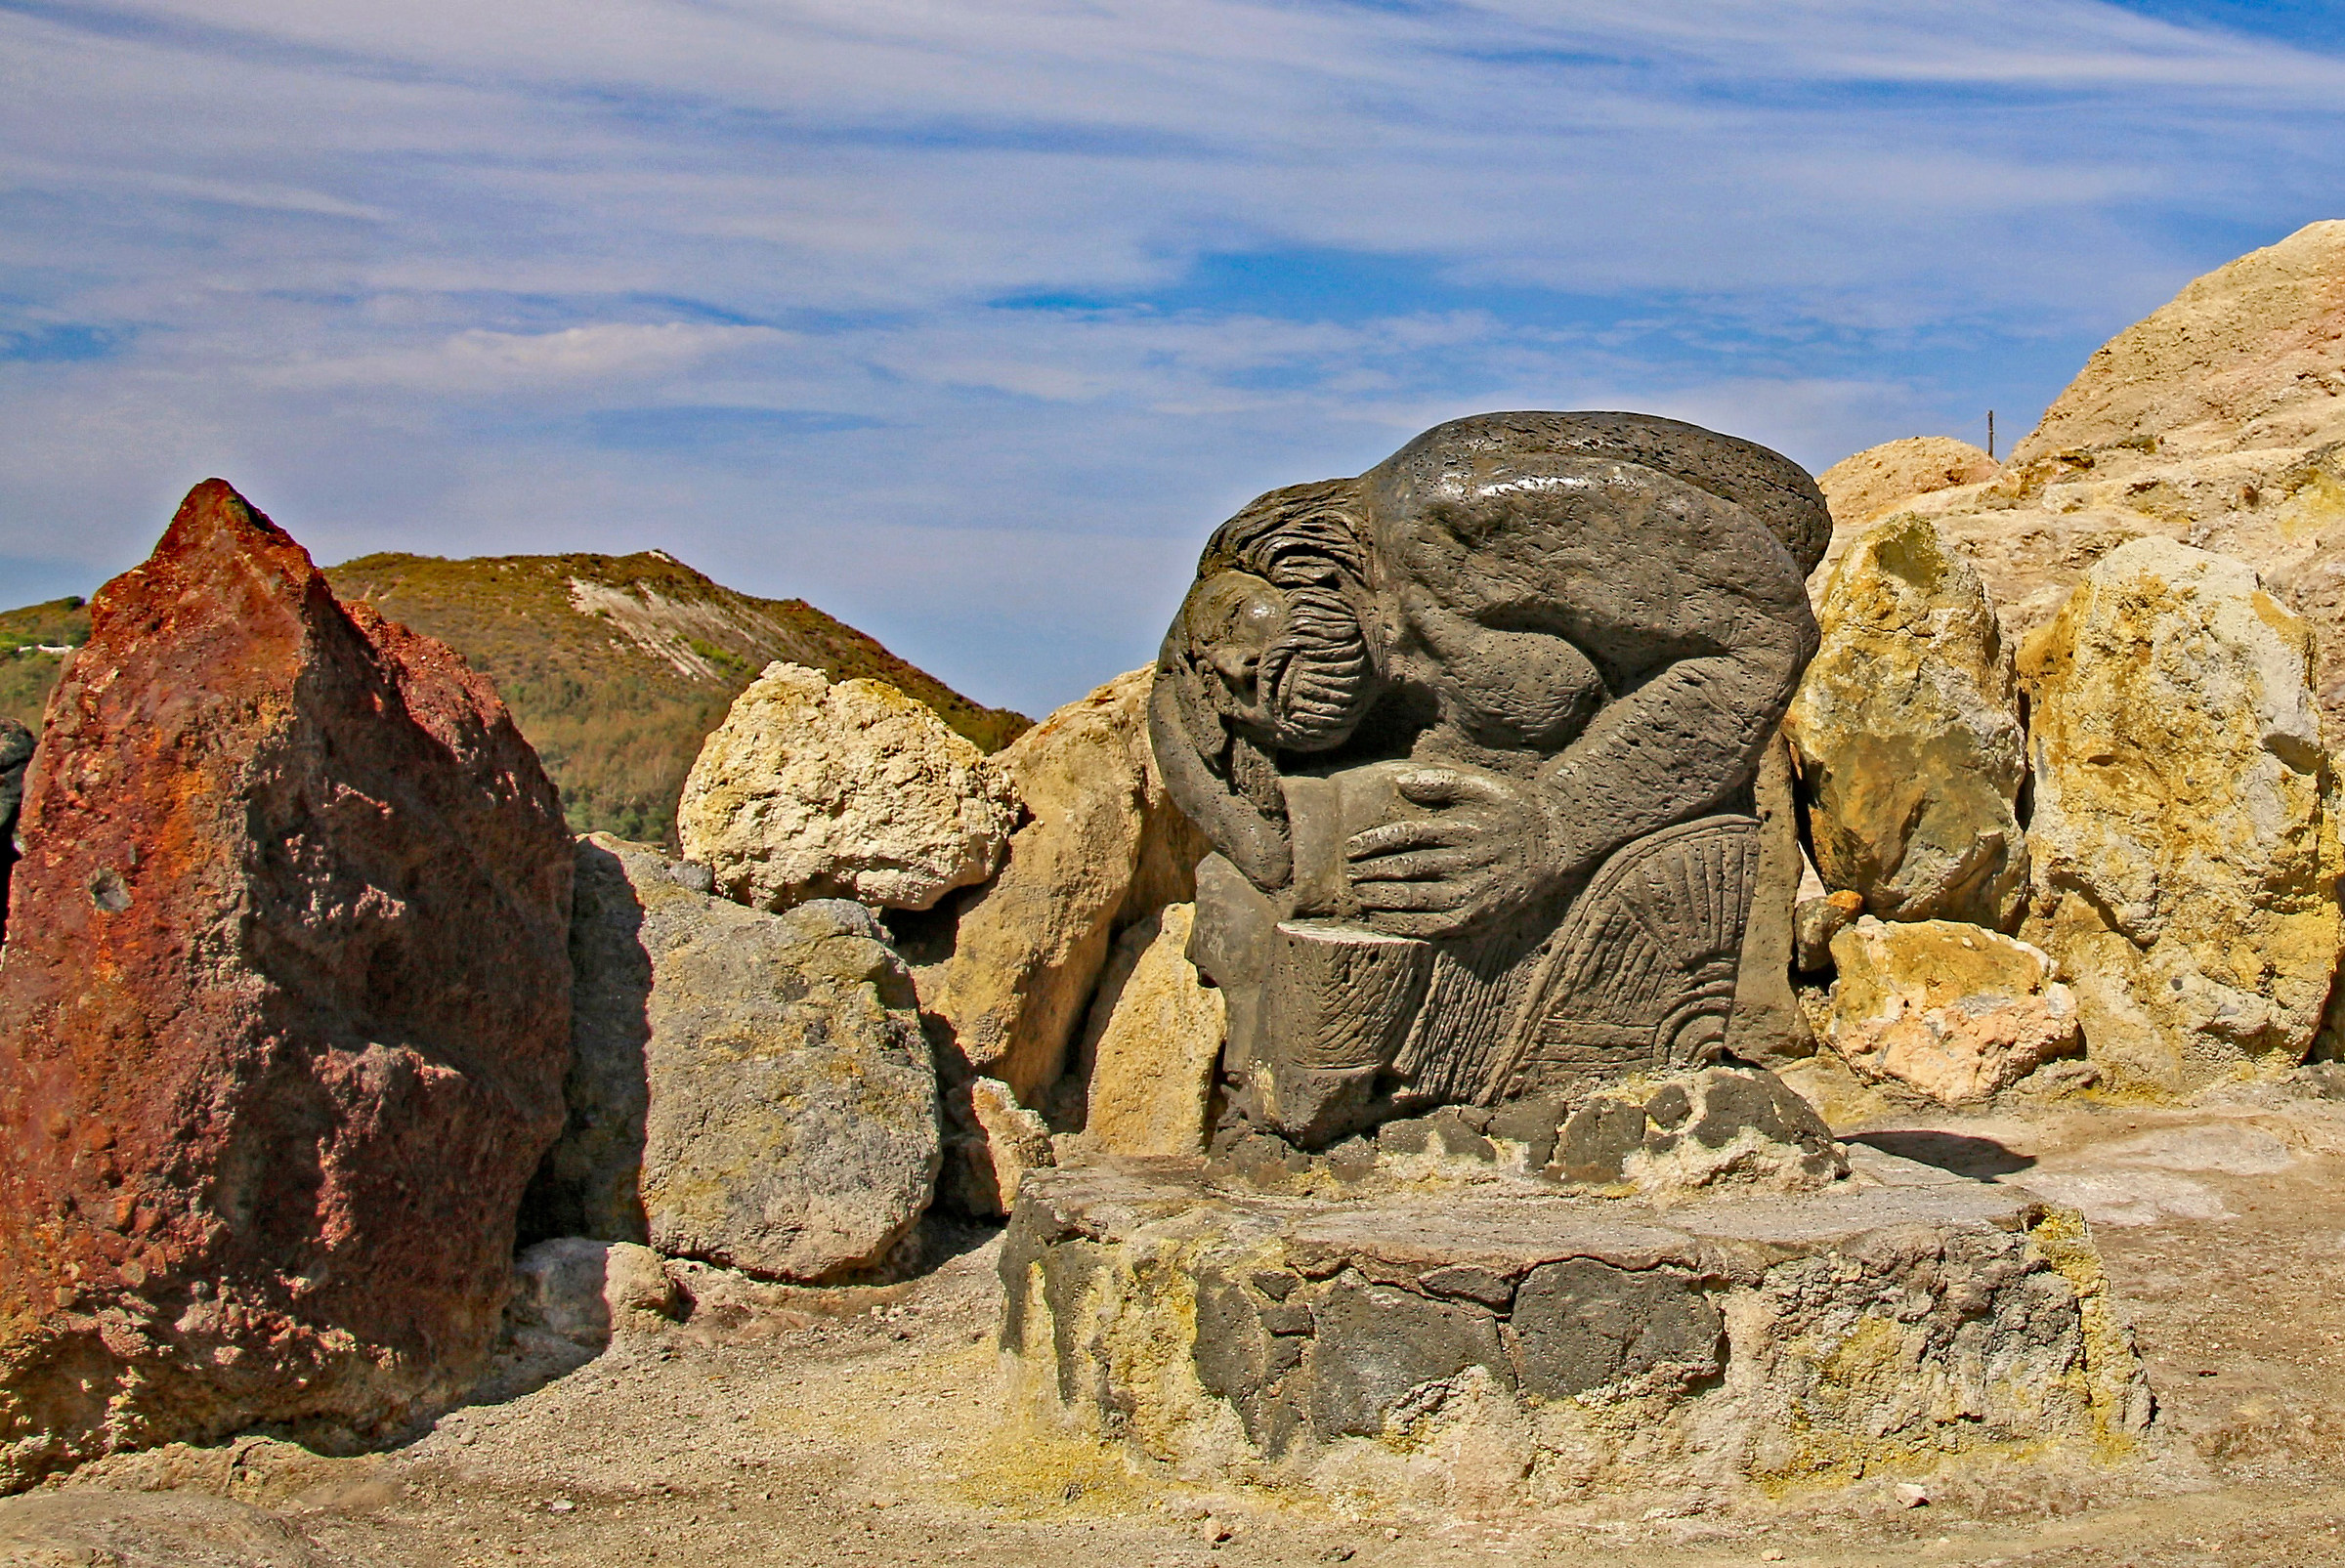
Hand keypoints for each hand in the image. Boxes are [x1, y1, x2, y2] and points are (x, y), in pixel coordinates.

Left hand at [1343, 767, 1549, 938]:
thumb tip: (1400, 781)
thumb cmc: (1512, 811)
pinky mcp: (1475, 917)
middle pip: (1405, 869)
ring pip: (1413, 899)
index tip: (1352, 846)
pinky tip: (1382, 919)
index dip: (1374, 841)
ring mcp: (1471, 892)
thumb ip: (1442, 781)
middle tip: (1350, 872)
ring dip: (1380, 898)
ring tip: (1360, 894)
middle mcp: (1465, 861)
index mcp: (1462, 828)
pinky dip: (1402, 924)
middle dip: (1370, 871)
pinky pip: (1430, 925)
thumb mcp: (1483, 786)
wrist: (1554, 845)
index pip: (1406, 835)